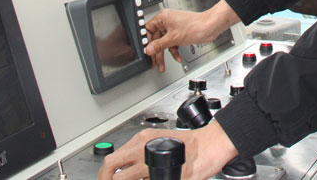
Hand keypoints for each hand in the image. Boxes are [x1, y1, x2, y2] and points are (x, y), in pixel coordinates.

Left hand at [97, 121, 237, 179]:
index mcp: (142, 140)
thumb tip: (130, 172)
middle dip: (105, 179)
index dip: (106, 174)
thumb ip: (144, 156)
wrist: (212, 144)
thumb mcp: (162, 143)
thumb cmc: (192, 145)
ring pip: (123, 178)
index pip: (113, 158)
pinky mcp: (163, 176)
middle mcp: (143, 149)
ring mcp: (152, 163)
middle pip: (110, 166)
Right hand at [145, 0, 239, 72]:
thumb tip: (149, 49)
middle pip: (156, 39)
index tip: (146, 51)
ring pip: (164, 43)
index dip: (146, 42)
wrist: (211, 27)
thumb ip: (159, 45)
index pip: (148, 30)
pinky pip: (172, 44)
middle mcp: (167, 21)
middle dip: (156, 52)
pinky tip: (177, 57)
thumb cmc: (196, 25)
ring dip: (164, 54)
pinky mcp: (180, 34)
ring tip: (162, 65)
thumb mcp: (174, 38)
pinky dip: (174, 51)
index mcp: (163, 17)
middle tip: (153, 62)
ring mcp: (174, 28)